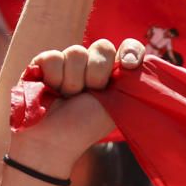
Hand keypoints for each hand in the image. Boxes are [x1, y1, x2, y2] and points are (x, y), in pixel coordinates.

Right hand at [10, 39, 145, 175]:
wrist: (54, 139)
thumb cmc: (86, 126)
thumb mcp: (118, 106)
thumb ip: (132, 83)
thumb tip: (141, 62)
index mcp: (114, 73)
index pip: (130, 47)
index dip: (132, 51)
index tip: (130, 64)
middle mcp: (93, 63)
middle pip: (103, 46)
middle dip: (97, 74)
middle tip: (89, 94)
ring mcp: (69, 61)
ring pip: (77, 51)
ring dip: (74, 81)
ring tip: (67, 97)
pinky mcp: (44, 62)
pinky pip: (53, 57)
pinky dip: (54, 77)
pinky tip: (51, 90)